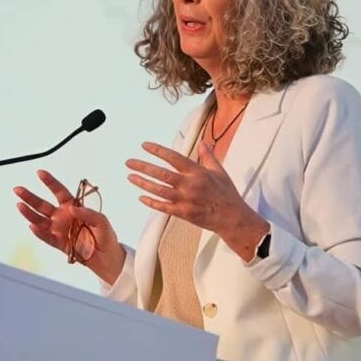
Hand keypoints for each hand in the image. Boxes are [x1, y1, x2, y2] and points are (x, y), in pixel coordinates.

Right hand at [13, 170, 124, 283]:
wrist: (107, 256)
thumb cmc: (105, 235)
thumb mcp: (101, 221)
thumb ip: (88, 213)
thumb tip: (72, 208)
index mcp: (73, 207)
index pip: (59, 192)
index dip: (50, 182)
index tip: (40, 173)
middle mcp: (63, 217)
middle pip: (43, 205)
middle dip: (30, 197)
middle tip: (18, 189)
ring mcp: (59, 230)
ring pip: (40, 220)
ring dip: (29, 213)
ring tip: (20, 205)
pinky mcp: (59, 244)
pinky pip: (47, 237)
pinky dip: (39, 233)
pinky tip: (32, 226)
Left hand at [125, 141, 268, 260]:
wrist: (232, 218)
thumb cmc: (227, 193)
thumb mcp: (219, 171)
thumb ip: (208, 156)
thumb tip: (202, 142)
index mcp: (197, 172)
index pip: (173, 158)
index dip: (158, 151)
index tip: (144, 146)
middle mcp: (189, 185)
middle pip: (161, 174)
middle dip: (143, 166)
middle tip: (128, 162)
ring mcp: (185, 200)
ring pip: (159, 190)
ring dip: (143, 183)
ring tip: (130, 177)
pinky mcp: (183, 213)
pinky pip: (163, 207)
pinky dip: (152, 202)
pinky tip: (141, 197)